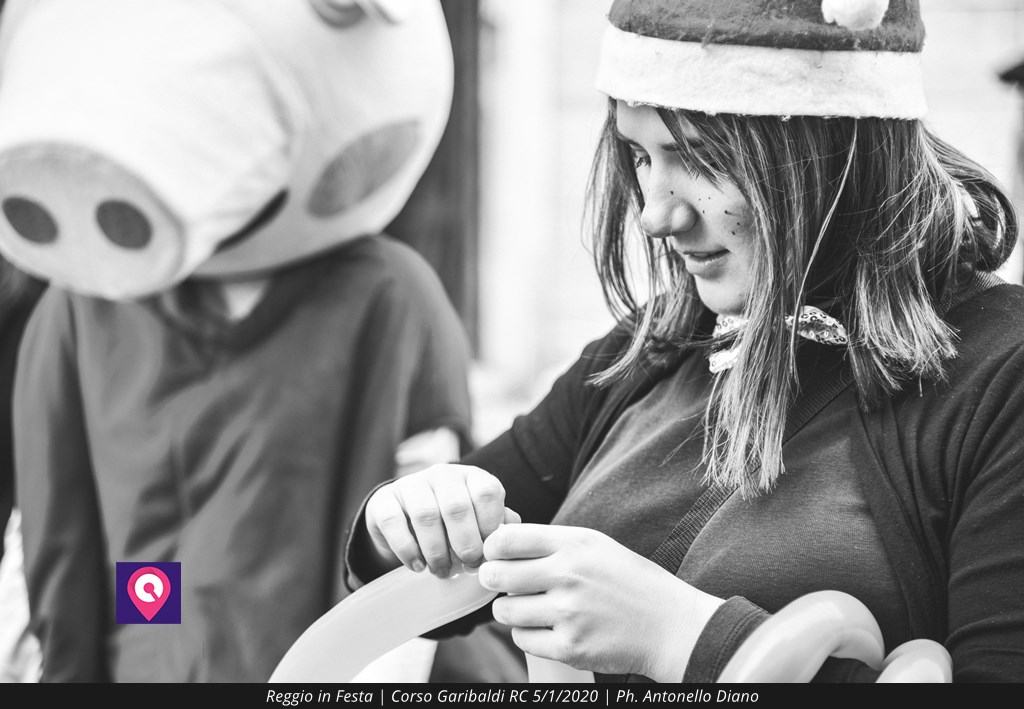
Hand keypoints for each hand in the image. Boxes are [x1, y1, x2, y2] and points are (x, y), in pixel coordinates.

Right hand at [364, 464, 519, 577]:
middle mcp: (442, 474)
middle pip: (457, 507)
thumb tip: (514, 535)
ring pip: (426, 515)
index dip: (490, 526)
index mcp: (471, 477)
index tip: (489, 554)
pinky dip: (407, 550)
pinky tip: (418, 566)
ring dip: (437, 551)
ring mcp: (411, 484)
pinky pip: (393, 522)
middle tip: (468, 567)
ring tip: (442, 571)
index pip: (487, 492)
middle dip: (466, 544)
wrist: (405, 518)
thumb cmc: (454, 524)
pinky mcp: (384, 500)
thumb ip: (499, 526)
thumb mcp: (479, 521)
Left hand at [480, 524, 723, 680]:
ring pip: (505, 611)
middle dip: (493, 579)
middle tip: (499, 582)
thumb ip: (550, 542)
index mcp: (574, 543)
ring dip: (511, 610)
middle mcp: (569, 575)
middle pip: (497, 575)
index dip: (492, 548)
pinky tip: (548, 628)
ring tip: (530, 606)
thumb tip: (498, 542)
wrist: (669, 625)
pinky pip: (522, 639)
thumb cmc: (627, 581)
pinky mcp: (570, 648)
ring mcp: (569, 614)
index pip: (507, 540)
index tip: (495, 555)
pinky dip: (528, 634)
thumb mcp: (594, 545)